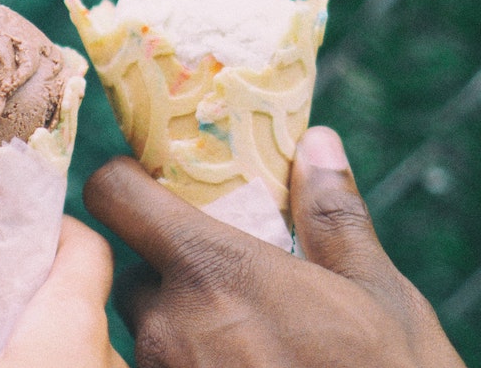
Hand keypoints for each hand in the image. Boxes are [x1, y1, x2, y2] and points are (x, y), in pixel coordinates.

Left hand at [84, 126, 464, 366]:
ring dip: (181, 325)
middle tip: (229, 284)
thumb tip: (316, 146)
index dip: (125, 183)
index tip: (152, 185)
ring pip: (146, 330)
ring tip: (248, 340)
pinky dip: (188, 365)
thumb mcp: (377, 297)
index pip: (115, 197)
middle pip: (134, 272)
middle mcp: (169, 323)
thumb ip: (332, 217)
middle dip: (170, 271)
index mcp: (213, 270)